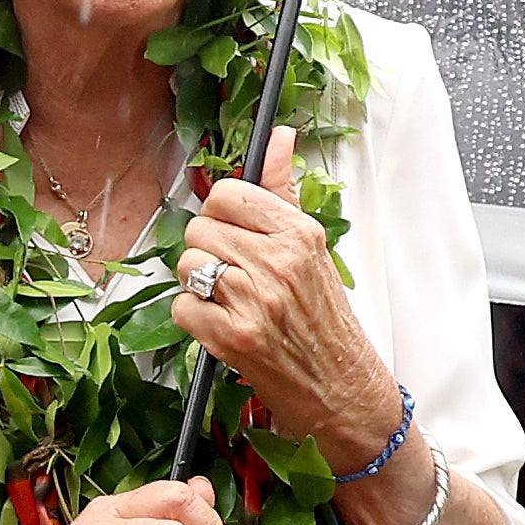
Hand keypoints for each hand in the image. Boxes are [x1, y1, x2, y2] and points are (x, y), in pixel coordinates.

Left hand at [170, 128, 394, 466]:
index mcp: (298, 234)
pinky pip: (182, 307)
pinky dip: (194, 319)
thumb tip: (279, 135)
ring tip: (231, 302)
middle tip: (234, 277)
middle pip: (198, 230)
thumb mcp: (314, 249)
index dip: (219, 214)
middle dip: (207, 253)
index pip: (226, 193)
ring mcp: (255, 301)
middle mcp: (278, 262)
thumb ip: (284, 191)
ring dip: (198, 287)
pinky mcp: (233, 338)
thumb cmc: (324, 319)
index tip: (232, 233)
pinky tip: (222, 326)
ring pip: (187, 266)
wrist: (342, 388)